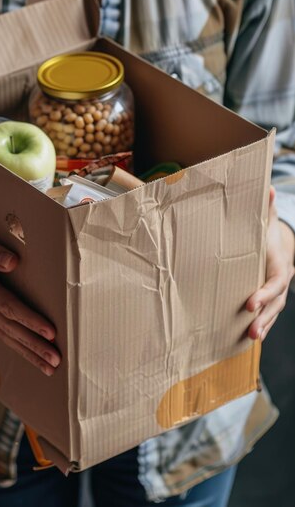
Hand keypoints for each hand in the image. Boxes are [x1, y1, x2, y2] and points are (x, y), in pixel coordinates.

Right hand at [0, 215, 60, 375]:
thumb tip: (13, 262)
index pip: (8, 307)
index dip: (30, 321)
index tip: (51, 333)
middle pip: (9, 329)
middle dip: (34, 346)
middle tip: (56, 362)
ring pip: (4, 334)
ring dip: (27, 351)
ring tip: (48, 367)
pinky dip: (16, 343)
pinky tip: (28, 351)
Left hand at [246, 187, 294, 340]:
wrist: (280, 245)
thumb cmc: (267, 233)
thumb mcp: (267, 220)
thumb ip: (265, 208)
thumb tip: (266, 187)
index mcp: (280, 264)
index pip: (275, 282)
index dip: (265, 293)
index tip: (249, 303)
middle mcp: (281, 282)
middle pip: (276, 303)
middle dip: (265, 317)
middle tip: (251, 329)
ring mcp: (278, 293)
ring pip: (273, 313)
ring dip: (263, 326)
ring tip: (251, 338)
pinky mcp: (270, 300)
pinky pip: (268, 316)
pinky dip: (261, 326)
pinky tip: (247, 339)